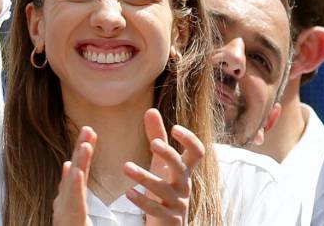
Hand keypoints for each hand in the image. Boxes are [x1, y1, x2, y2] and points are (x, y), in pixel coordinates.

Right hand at [53, 126, 95, 225]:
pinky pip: (72, 201)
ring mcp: (64, 210)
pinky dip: (74, 185)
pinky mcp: (69, 219)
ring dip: (79, 162)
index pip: (77, 170)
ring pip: (72, 183)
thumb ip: (72, 188)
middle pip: (74, 171)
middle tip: (89, 129)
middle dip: (80, 149)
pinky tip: (76, 170)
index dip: (82, 151)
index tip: (90, 133)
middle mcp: (64, 201)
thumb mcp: (73, 210)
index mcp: (68, 198)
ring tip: (86, 144)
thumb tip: (68, 165)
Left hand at [123, 109, 203, 224]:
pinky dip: (142, 201)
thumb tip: (151, 109)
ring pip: (163, 189)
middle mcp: (184, 185)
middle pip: (181, 167)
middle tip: (153, 143)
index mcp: (184, 170)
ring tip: (125, 166)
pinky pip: (156, 210)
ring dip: (144, 177)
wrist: (169, 224)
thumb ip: (157, 136)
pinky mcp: (168, 219)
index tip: (176, 128)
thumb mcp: (160, 162)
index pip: (197, 152)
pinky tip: (128, 192)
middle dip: (168, 155)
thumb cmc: (165, 187)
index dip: (190, 140)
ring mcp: (177, 203)